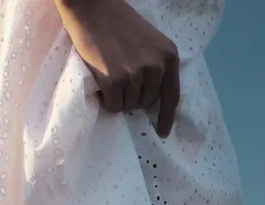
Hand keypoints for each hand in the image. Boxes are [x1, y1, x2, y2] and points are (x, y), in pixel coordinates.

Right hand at [56, 0, 180, 136]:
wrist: (92, 6)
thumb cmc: (118, 22)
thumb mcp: (150, 41)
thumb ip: (157, 65)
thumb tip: (152, 99)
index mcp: (169, 56)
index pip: (172, 96)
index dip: (167, 117)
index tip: (163, 132)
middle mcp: (156, 67)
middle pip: (146, 102)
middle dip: (133, 96)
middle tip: (119, 76)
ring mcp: (136, 74)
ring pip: (129, 105)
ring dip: (118, 97)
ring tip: (109, 73)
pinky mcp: (115, 80)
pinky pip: (113, 105)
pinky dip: (106, 100)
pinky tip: (101, 81)